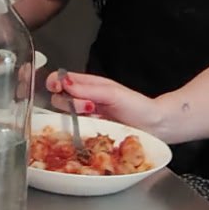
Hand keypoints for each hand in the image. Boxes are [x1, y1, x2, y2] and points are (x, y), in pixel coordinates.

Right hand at [48, 69, 163, 131]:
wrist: (154, 126)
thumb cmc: (137, 106)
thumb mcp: (112, 93)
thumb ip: (88, 88)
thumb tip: (64, 83)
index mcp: (88, 84)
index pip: (61, 79)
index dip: (54, 82)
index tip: (57, 88)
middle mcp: (84, 98)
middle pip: (59, 97)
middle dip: (68, 101)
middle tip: (87, 105)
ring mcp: (86, 115)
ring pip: (66, 113)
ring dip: (75, 113)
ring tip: (93, 114)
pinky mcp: (89, 130)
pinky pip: (74, 128)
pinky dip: (78, 127)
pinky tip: (91, 126)